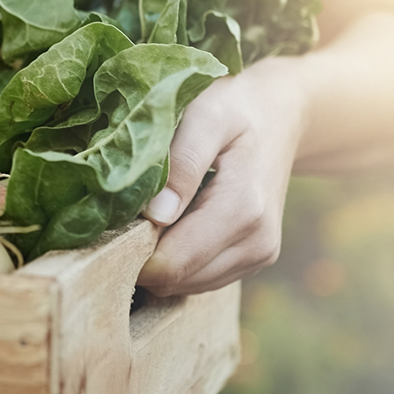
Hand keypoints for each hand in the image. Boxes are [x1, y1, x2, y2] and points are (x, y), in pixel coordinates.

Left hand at [136, 60, 306, 296]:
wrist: (281, 116)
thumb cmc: (235, 108)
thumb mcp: (206, 117)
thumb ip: (182, 163)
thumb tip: (155, 216)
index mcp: (243, 209)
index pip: (173, 263)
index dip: (132, 250)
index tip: (112, 220)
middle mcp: (257, 242)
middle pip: (177, 279)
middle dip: (142, 255)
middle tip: (125, 213)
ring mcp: (260, 255)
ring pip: (187, 285)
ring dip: (161, 259)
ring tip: (153, 213)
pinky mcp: (256, 259)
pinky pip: (202, 279)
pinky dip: (181, 260)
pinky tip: (175, 222)